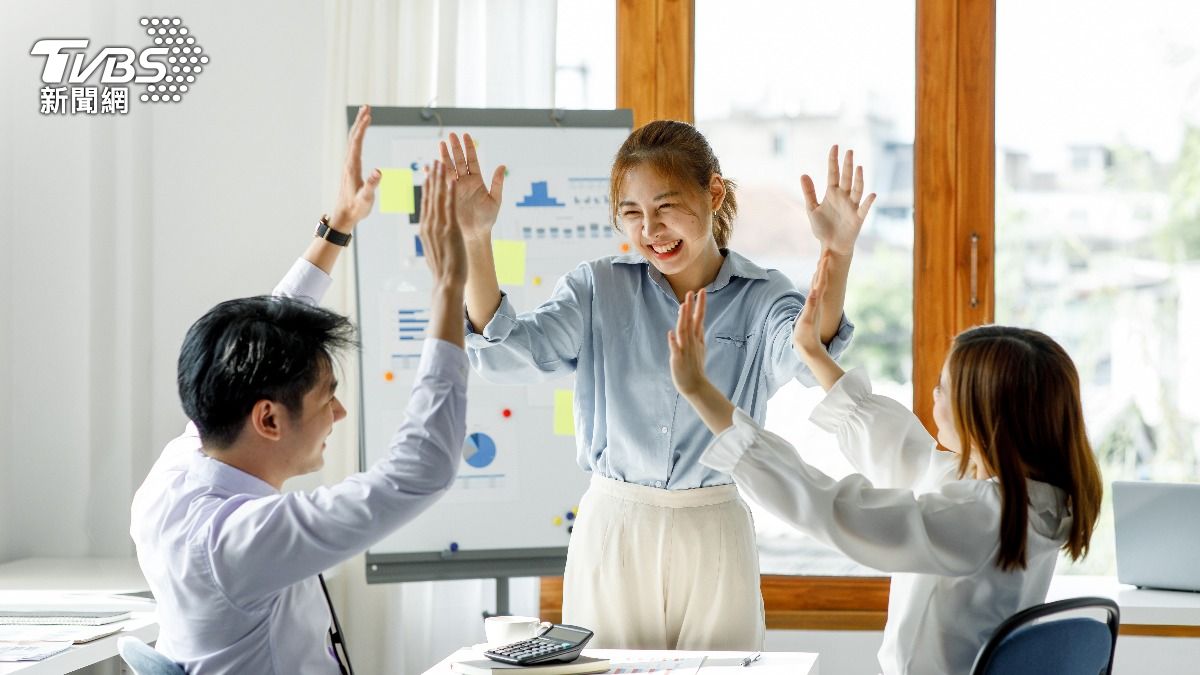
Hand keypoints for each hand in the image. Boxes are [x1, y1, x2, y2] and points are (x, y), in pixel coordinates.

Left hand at [330, 105, 381, 230]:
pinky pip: (354, 147)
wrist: (344, 215)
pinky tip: (361, 136)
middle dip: (360, 121)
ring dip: (358, 127)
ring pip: (353, 141)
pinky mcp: (350, 168)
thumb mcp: (366, 198)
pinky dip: (358, 137)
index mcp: (352, 166)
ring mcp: (349, 165)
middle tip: (366, 107)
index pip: (357, 142)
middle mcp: (349, 163)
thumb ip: (371, 184)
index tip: (369, 114)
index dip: (363, 127)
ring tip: (365, 115)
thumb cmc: (356, 208)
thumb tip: (379, 171)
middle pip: (353, 137)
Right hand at [420, 162, 467, 289]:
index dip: (427, 187)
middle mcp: (429, 224)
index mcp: (425, 229)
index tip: (427, 174)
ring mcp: (439, 226)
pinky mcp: (450, 229)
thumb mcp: (434, 250)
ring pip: (439, 197)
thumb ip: (432, 238)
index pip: (425, 203)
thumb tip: (430, 235)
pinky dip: (451, 191)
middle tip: (433, 161)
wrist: (446, 282)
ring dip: (440, 178)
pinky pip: (451, 206)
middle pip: (430, 196)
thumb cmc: (442, 270)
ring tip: (441, 162)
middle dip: (432, 177)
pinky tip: (452, 179)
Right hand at [440, 132, 505, 241]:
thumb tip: (502, 166)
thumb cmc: (487, 219)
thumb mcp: (495, 200)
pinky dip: (434, 175)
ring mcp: (455, 188)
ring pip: (449, 169)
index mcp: (477, 181)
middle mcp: (465, 182)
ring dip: (444, 157)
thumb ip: (497, 183)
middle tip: (451, 135)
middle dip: (455, 148)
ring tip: (441, 144)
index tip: (466, 136)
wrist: (475, 233)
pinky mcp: (448, 196)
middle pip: (459, 161)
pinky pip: (440, 183)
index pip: (472, 160)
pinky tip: (429, 167)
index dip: (469, 148)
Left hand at [668, 289, 710, 397]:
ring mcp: (686, 350)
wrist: (696, 386)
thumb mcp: (698, 348)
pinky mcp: (678, 360)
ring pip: (684, 332)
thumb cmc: (695, 367)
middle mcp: (692, 342)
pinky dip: (673, 342)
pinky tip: (670, 334)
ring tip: (683, 306)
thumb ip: (697, 335)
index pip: (699, 318)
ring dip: (683, 319)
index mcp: (697, 339)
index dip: (700, 305)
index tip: (701, 291)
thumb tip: (700, 322)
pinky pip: (675, 350)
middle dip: (692, 307)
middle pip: (692, 321)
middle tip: (692, 292)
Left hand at [793, 252, 831, 357]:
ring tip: (823, 264)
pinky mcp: (809, 317)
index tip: (826, 254)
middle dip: (824, 267)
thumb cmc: (807, 330)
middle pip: (821, 281)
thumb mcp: (809, 313)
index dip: (823, 268)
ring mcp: (813, 308)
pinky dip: (814, 296)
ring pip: (818, 289)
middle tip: (827, 252)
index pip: (820, 280)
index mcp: (815, 299)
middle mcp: (816, 301)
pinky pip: (812, 304)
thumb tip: (814, 294)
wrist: (807, 346)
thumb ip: (812, 304)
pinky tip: (815, 289)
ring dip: (821, 277)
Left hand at [801, 145, 876, 256]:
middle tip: (849, 151)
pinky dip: (868, 202)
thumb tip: (803, 174)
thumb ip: (809, 192)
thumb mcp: (811, 209)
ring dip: (858, 179)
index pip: (833, 173)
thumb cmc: (822, 228)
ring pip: (856, 189)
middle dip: (847, 165)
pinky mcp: (858, 217)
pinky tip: (872, 194)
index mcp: (831, 193)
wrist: (831, 246)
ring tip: (858, 167)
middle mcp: (843, 197)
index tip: (835, 147)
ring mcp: (851, 206)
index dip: (833, 161)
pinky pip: (864, 208)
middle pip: (846, 178)